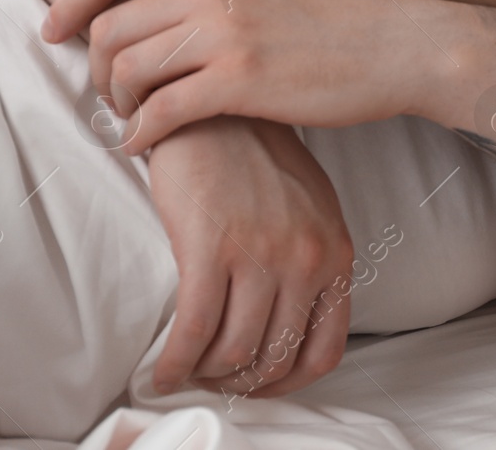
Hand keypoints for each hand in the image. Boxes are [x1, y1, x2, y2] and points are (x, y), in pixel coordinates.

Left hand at [40, 0, 423, 152]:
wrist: (398, 44)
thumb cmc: (344, 13)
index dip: (71, 0)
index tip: (54, 29)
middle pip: (111, 26)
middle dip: (97, 67)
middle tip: (109, 92)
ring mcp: (225, 34)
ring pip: (129, 70)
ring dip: (118, 103)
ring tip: (132, 119)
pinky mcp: (241, 82)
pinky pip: (162, 111)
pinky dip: (140, 134)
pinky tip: (144, 145)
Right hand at [147, 117, 352, 398]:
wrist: (217, 111)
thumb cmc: (258, 159)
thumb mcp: (309, 209)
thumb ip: (312, 260)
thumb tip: (293, 320)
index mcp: (335, 253)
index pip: (325, 349)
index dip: (288, 381)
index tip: (259, 384)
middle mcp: (307, 260)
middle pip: (275, 358)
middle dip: (240, 381)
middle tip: (211, 378)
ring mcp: (262, 255)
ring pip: (234, 352)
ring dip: (205, 373)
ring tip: (185, 368)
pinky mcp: (211, 249)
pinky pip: (194, 332)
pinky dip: (175, 363)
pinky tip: (160, 369)